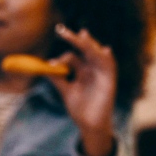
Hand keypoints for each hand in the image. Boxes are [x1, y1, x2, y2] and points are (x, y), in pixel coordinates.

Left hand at [47, 25, 116, 155]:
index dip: (64, 53)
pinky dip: (107, 59)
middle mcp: (92, 69)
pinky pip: (110, 67)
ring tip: (82, 35)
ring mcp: (101, 74)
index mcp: (82, 70)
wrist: (89, 125)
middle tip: (61, 30)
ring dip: (89, 45)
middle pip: (85, 50)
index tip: (53, 54)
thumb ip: (57, 79)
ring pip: (96, 54)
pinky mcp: (110, 81)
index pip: (74, 55)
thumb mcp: (65, 91)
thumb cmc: (79, 108)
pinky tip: (104, 51)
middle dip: (75, 39)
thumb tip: (45, 66)